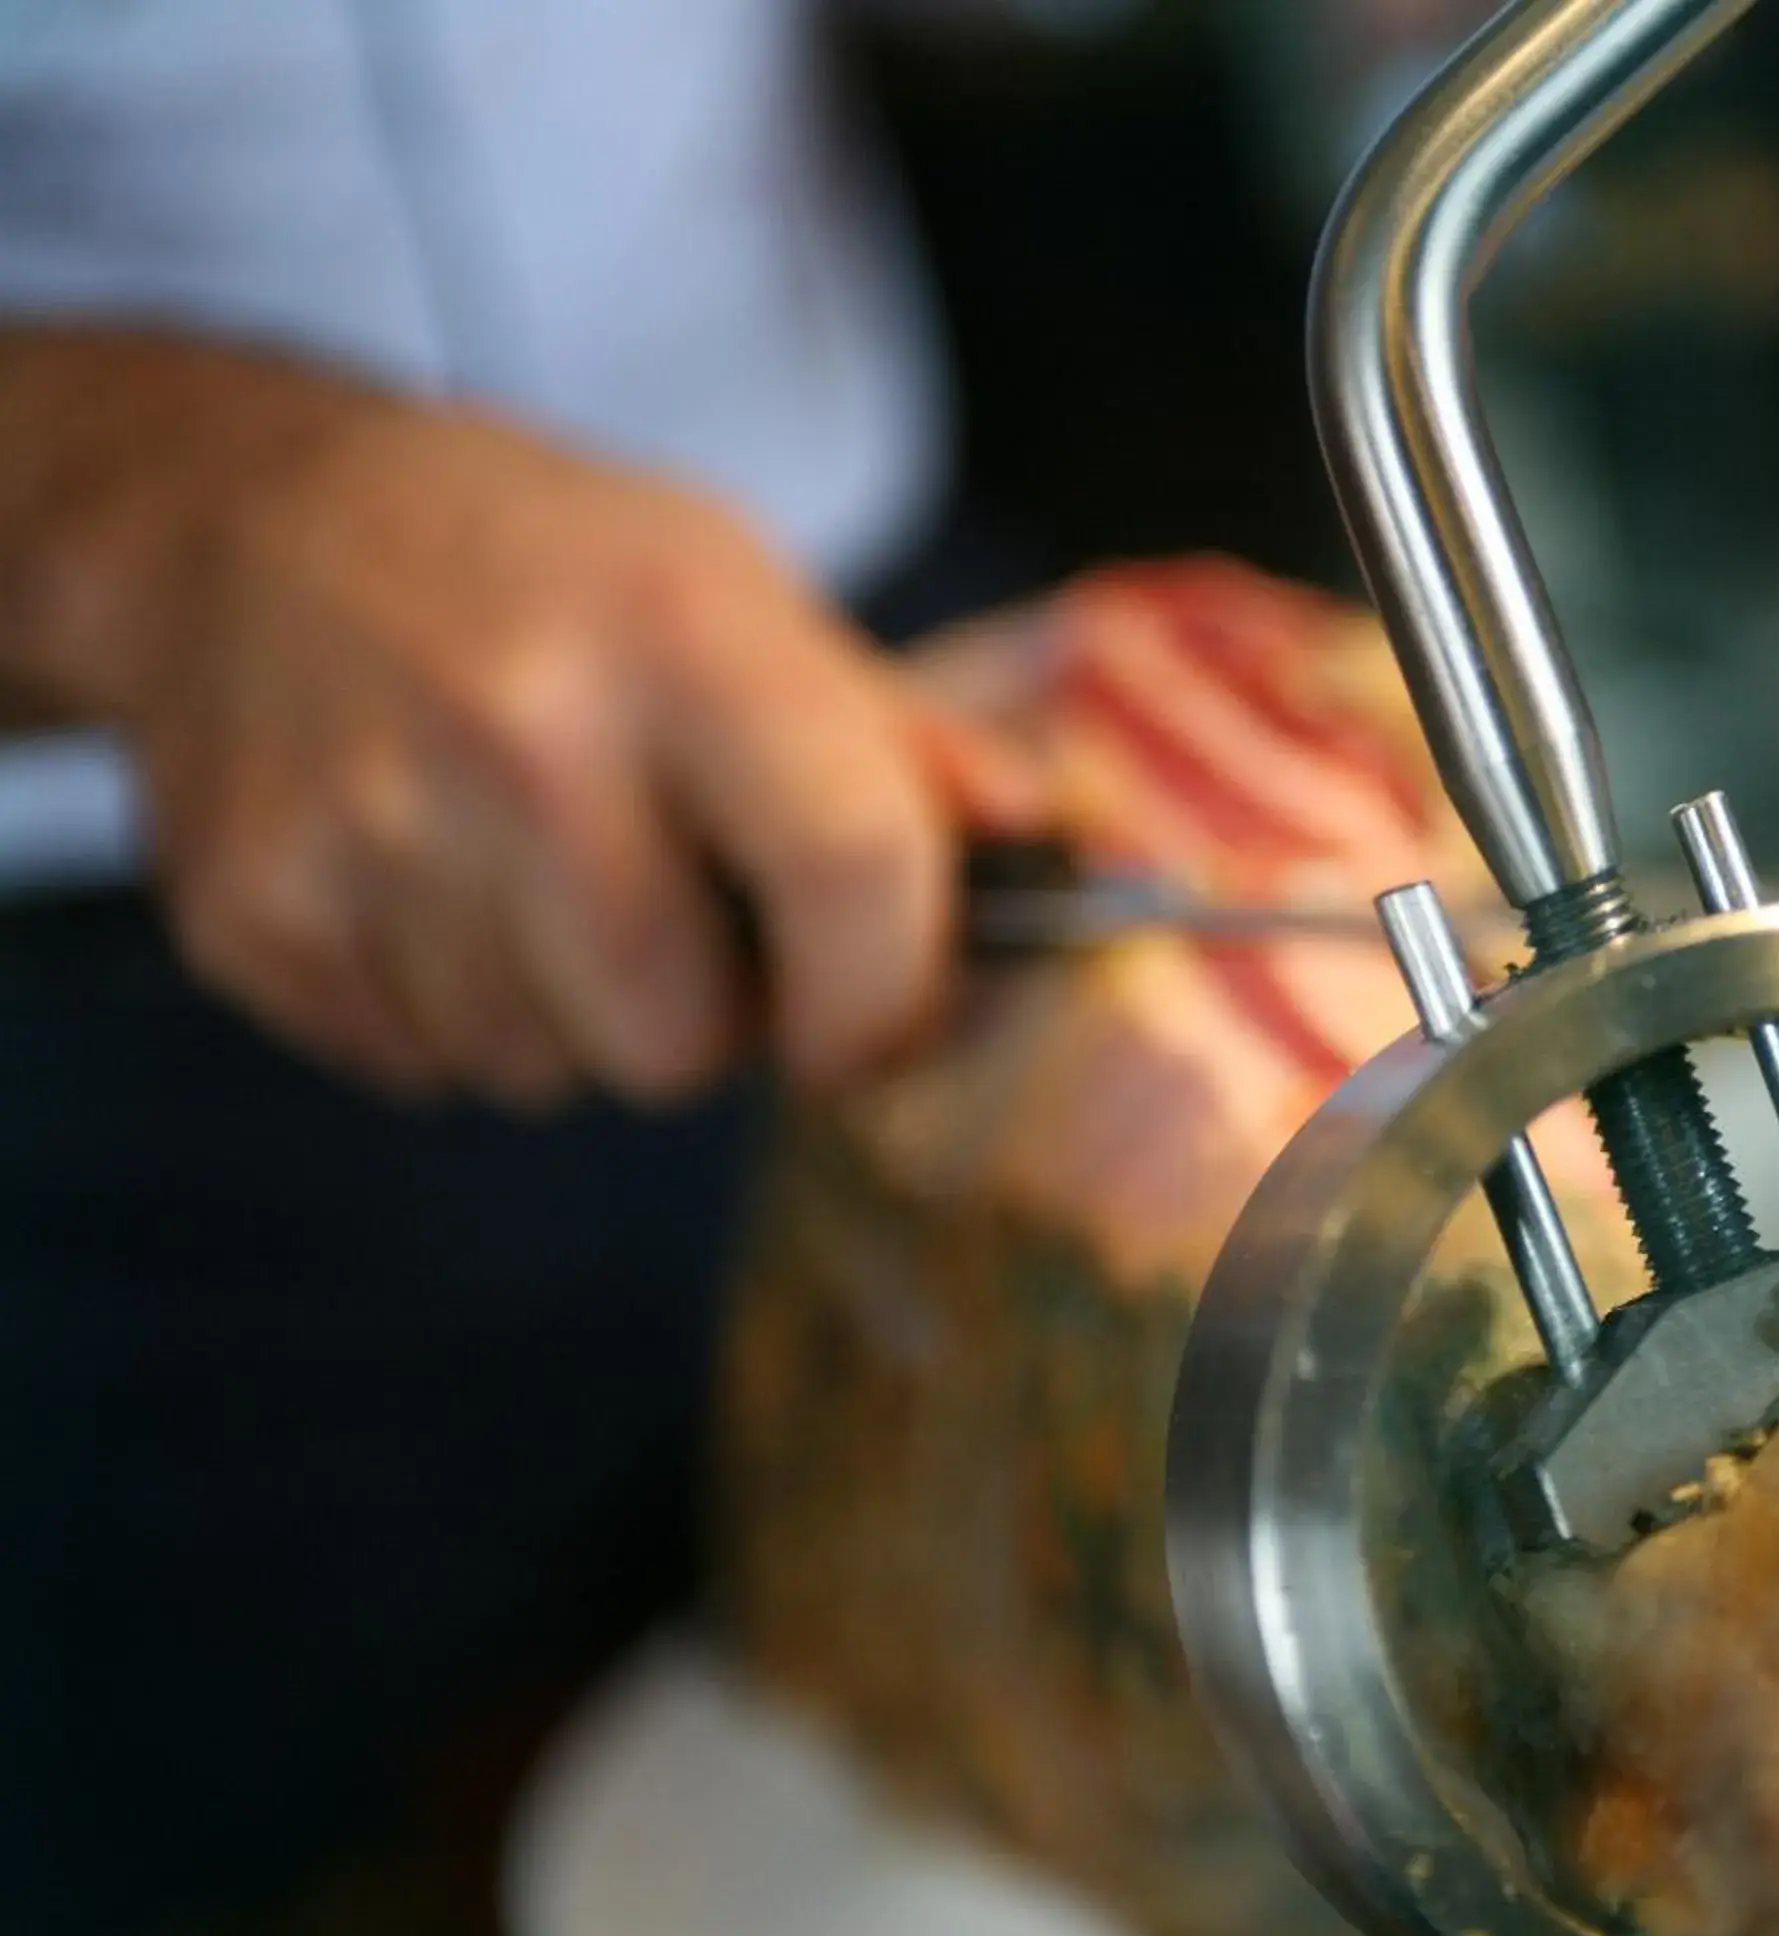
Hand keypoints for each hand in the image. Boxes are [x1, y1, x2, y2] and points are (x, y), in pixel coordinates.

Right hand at [0, 331, 1040, 1108]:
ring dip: (577, 1017)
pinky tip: (435, 885)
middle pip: (683, 1045)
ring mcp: (371, 829)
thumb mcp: (733, 585)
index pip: (852, 871)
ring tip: (537, 873)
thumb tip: (1040, 840)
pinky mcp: (257, 912)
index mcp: (681, 635)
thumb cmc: (539, 564)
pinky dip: (457, 1013)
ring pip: (553, 1076)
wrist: (241, 519)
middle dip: (710, 1020)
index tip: (884, 1020)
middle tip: (677, 913)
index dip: (893, 994)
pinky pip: (429, 1072)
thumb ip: (893, 737)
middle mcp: (524, 732)